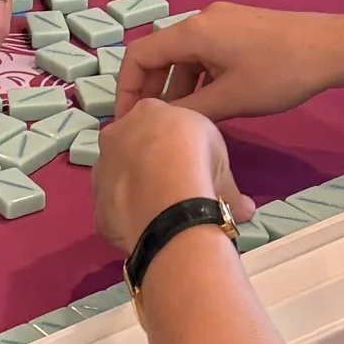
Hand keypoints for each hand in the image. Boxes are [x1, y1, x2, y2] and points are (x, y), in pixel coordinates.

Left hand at [91, 97, 250, 254]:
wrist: (168, 196)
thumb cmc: (196, 160)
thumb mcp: (222, 160)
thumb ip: (226, 184)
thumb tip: (245, 210)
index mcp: (146, 112)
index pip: (155, 122)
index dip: (172, 143)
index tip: (188, 162)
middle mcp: (115, 135)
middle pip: (130, 147)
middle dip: (148, 165)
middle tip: (176, 188)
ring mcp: (101, 172)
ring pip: (118, 180)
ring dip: (136, 191)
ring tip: (163, 213)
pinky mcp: (98, 207)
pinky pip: (115, 214)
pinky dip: (129, 221)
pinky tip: (149, 231)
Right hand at [115, 0, 343, 126]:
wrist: (331, 49)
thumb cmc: (279, 73)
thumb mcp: (230, 99)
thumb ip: (190, 111)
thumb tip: (161, 122)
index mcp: (193, 32)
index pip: (139, 56)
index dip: (126, 89)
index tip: (127, 121)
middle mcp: (202, 20)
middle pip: (161, 55)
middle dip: (153, 91)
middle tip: (154, 126)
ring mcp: (223, 22)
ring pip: (186, 57)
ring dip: (180, 88)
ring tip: (186, 123)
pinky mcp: (240, 29)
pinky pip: (206, 54)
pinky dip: (201, 79)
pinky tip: (213, 105)